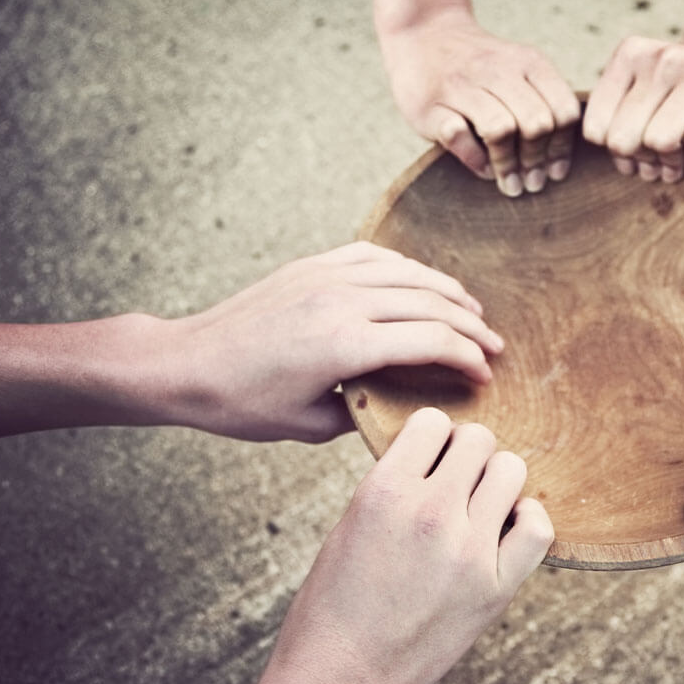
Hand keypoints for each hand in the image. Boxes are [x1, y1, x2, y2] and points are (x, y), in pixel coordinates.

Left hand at [168, 241, 503, 441]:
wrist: (187, 363)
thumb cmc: (243, 403)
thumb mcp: (310, 425)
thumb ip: (364, 411)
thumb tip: (400, 405)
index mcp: (346, 345)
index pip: (431, 341)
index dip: (468, 358)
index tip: (485, 375)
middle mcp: (342, 301)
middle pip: (431, 304)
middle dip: (471, 327)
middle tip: (496, 347)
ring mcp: (327, 276)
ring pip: (410, 274)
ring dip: (449, 293)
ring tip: (473, 312)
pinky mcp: (313, 265)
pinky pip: (377, 258)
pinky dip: (410, 270)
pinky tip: (424, 283)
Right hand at [218, 408, 553, 683]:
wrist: (343, 676)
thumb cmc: (335, 603)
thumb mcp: (351, 522)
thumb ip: (396, 483)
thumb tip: (438, 455)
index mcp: (385, 490)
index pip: (433, 422)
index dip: (432, 437)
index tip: (430, 458)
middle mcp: (430, 512)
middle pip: (478, 440)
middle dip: (467, 455)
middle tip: (456, 483)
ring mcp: (468, 550)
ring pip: (511, 470)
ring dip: (497, 481)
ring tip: (480, 505)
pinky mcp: (495, 588)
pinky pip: (538, 527)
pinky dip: (528, 518)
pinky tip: (507, 526)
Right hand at [381, 8, 579, 196]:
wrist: (423, 34)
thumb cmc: (480, 69)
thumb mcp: (519, 70)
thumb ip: (543, 102)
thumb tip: (559, 163)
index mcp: (528, 62)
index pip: (563, 111)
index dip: (562, 148)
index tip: (555, 172)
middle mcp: (497, 70)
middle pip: (536, 124)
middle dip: (537, 161)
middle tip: (533, 183)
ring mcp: (462, 85)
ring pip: (501, 130)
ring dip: (508, 165)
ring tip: (510, 184)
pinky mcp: (430, 104)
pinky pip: (459, 135)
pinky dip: (474, 158)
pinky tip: (483, 168)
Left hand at [583, 32, 683, 182]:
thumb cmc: (676, 90)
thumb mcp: (635, 90)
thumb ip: (611, 120)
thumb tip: (624, 162)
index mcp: (632, 54)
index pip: (596, 131)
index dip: (613, 151)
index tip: (633, 145)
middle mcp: (667, 58)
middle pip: (625, 140)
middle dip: (640, 159)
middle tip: (656, 156)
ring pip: (661, 142)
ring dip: (668, 160)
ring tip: (678, 154)